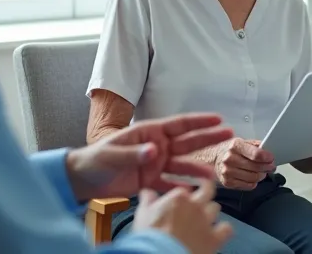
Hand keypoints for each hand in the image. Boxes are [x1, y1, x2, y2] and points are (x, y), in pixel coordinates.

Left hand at [66, 112, 232, 200]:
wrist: (83, 179)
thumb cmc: (95, 159)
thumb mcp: (112, 154)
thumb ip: (134, 153)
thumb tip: (154, 151)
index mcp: (148, 133)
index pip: (178, 125)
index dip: (199, 122)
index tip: (218, 119)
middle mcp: (156, 147)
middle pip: (187, 143)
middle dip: (208, 139)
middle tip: (229, 136)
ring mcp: (155, 165)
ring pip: (183, 165)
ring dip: (198, 169)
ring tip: (214, 175)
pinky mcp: (151, 182)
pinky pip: (172, 185)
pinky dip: (183, 188)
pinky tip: (196, 192)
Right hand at [132, 180, 233, 253]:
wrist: (162, 253)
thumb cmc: (150, 236)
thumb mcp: (143, 214)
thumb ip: (148, 200)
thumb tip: (147, 192)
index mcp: (179, 197)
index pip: (184, 189)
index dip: (183, 194)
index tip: (180, 198)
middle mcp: (195, 205)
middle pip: (208, 190)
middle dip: (206, 191)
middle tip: (202, 194)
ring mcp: (206, 220)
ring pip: (216, 207)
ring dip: (211, 211)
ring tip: (205, 218)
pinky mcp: (214, 237)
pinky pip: (227, 228)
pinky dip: (224, 229)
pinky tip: (219, 232)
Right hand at [213, 138, 275, 189]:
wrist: (213, 158)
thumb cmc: (230, 150)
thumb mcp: (242, 141)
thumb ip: (255, 145)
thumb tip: (268, 150)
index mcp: (235, 146)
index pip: (256, 154)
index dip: (267, 157)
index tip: (271, 158)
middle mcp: (230, 158)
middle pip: (256, 167)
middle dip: (267, 167)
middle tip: (271, 166)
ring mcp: (228, 172)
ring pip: (254, 178)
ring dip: (262, 176)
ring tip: (262, 172)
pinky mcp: (228, 182)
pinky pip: (248, 185)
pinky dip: (254, 182)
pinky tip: (252, 177)